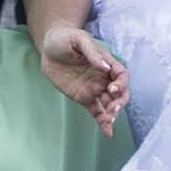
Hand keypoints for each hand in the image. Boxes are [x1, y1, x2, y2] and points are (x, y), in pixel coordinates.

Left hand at [38, 10, 130, 131]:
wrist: (48, 47)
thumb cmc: (65, 38)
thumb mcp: (78, 39)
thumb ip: (92, 53)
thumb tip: (105, 67)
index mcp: (106, 62)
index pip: (121, 75)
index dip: (121, 84)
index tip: (112, 89)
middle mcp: (103, 77)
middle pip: (119, 93)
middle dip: (120, 102)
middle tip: (113, 109)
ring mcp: (94, 89)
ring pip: (109, 104)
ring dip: (112, 114)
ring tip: (109, 122)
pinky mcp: (83, 97)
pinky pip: (96, 112)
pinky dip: (102, 122)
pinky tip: (107, 132)